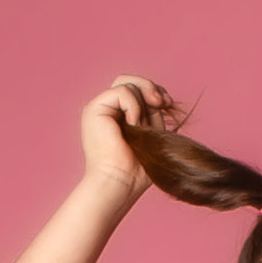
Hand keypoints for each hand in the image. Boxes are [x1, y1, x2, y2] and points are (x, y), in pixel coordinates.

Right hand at [79, 74, 180, 198]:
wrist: (121, 182)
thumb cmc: (138, 168)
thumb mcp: (152, 133)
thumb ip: (153, 113)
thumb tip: (162, 97)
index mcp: (119, 116)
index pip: (137, 90)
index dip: (155, 91)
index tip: (168, 104)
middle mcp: (107, 110)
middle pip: (130, 80)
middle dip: (150, 87)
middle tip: (163, 103)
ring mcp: (98, 108)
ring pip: (126, 83)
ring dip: (143, 101)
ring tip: (143, 124)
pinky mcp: (93, 109)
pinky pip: (120, 91)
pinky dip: (133, 105)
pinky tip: (134, 124)